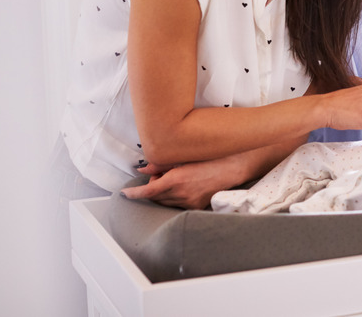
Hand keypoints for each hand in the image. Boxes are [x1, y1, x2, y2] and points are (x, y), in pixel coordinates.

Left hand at [120, 140, 302, 208]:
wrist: (236, 165)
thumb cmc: (213, 156)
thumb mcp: (184, 156)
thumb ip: (161, 163)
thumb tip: (144, 168)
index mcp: (176, 180)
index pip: (147, 191)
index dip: (133, 194)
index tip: (125, 194)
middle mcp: (181, 194)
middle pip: (155, 197)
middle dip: (150, 188)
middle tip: (156, 176)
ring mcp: (190, 202)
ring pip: (166, 201)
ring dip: (162, 193)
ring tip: (172, 178)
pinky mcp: (197, 205)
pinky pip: (179, 204)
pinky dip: (175, 197)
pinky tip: (182, 186)